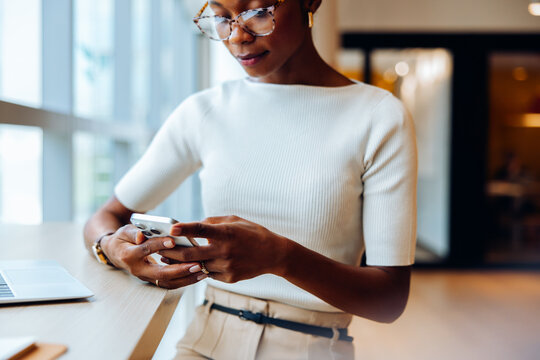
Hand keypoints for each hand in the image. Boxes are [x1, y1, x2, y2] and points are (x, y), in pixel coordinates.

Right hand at [100, 225, 206, 288]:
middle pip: (160, 273)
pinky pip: (170, 283)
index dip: (159, 245)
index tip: (173, 241)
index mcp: (129, 255)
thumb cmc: (124, 238)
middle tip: (197, 265)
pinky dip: (185, 281)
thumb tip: (142, 236)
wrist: (115, 252)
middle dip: (180, 270)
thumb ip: (134, 232)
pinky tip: (198, 275)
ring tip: (203, 272)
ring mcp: (146, 277)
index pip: (146, 250)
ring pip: (167, 283)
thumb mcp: (125, 231)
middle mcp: (138, 270)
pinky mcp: (154, 280)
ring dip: (186, 279)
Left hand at [158, 216, 289, 282]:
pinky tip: (196, 265)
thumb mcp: (235, 220)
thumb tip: (195, 225)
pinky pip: (208, 274)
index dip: (185, 229)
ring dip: (183, 263)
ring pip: (197, 266)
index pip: (201, 230)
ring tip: (169, 259)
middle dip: (171, 252)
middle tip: (159, 249)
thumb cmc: (253, 233)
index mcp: (226, 233)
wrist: (273, 254)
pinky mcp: (228, 278)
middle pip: (190, 255)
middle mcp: (225, 251)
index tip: (171, 228)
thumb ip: (213, 222)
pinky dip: (202, 269)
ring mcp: (226, 267)